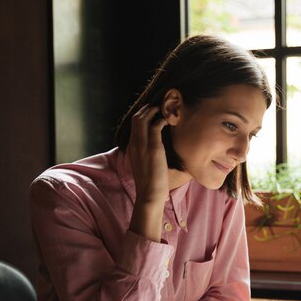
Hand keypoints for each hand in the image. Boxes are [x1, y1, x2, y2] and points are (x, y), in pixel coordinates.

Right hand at [127, 105, 168, 240]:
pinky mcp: (153, 148)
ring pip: (143, 119)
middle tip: (159, 107)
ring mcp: (142, 145)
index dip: (143, 114)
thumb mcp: (143, 164)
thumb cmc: (150, 182)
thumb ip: (145, 153)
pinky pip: (155, 126)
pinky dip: (162, 120)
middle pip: (136, 117)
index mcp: (131, 147)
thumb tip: (154, 148)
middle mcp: (134, 144)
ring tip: (164, 110)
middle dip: (147, 109)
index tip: (153, 111)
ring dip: (154, 111)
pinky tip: (169, 121)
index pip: (133, 124)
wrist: (149, 194)